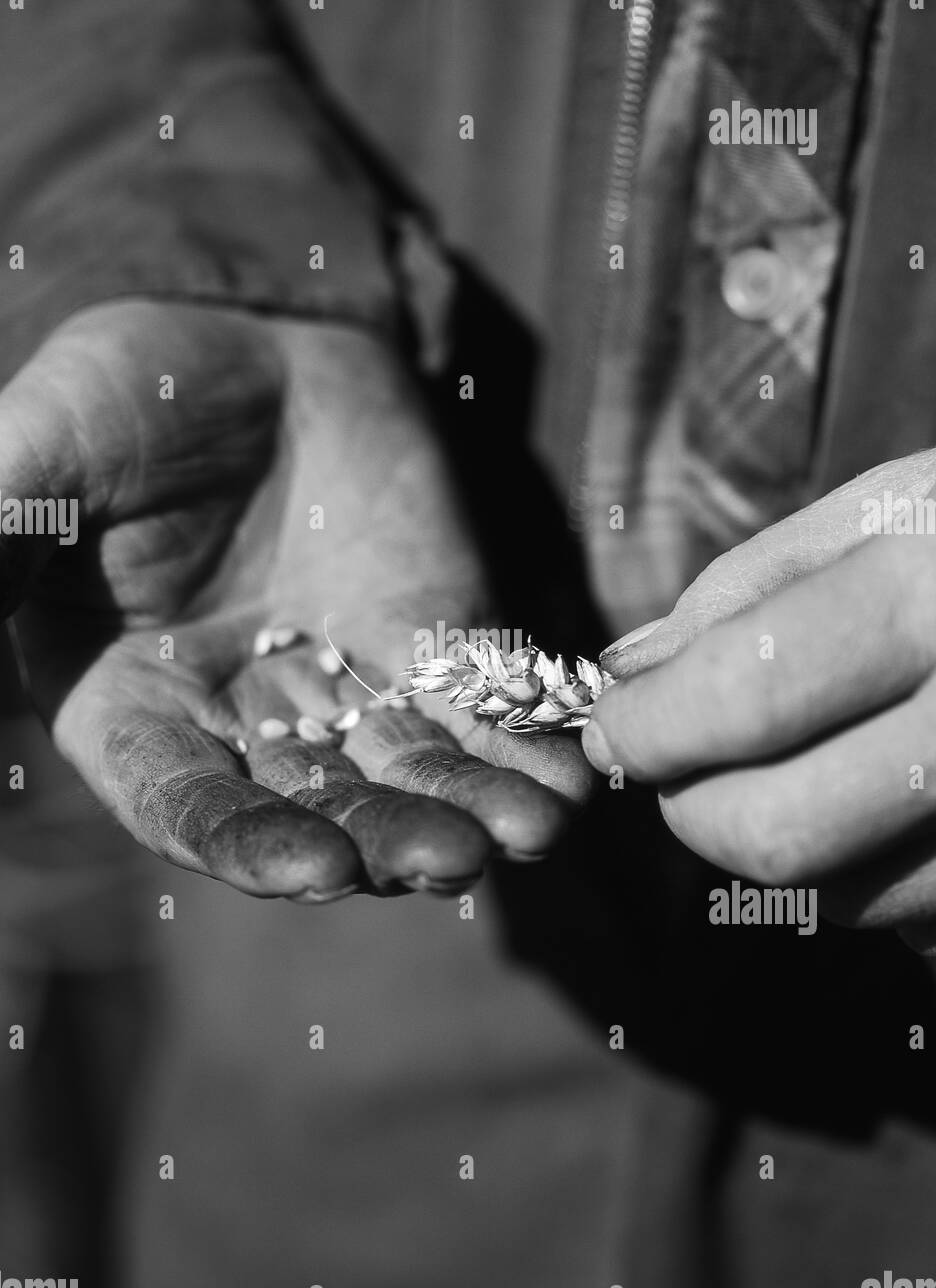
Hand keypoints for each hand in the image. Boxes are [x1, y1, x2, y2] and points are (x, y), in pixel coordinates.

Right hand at [1, 301, 591, 900]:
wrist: (249, 339)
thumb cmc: (123, 395)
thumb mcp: (44, 452)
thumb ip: (1, 528)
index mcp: (138, 710)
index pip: (187, 806)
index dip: (242, 843)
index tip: (312, 868)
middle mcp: (246, 726)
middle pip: (318, 811)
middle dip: (385, 838)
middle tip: (450, 859)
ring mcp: (348, 692)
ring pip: (411, 775)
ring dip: (472, 806)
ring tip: (534, 828)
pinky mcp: (433, 646)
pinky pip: (480, 711)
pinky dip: (525, 742)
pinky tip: (574, 772)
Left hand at [583, 451, 935, 948]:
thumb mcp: (896, 507)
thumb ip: (752, 588)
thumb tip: (628, 672)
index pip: (747, 696)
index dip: (652, 725)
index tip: (615, 726)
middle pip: (779, 835)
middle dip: (693, 811)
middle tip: (675, 769)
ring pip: (846, 900)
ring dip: (779, 849)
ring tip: (799, 765)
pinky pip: (920, 926)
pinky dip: (872, 877)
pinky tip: (893, 801)